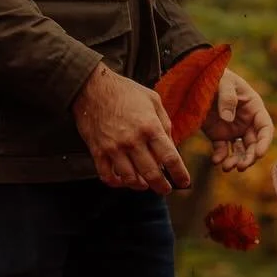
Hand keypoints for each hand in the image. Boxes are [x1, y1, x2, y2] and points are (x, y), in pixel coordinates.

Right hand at [72, 62, 191, 192]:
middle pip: (152, 174)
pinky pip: (107, 176)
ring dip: (140, 186)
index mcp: (150, 127)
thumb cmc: (125, 92)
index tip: (185, 182)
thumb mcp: (153, 100)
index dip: (180, 174)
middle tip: (166, 190)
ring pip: (130, 179)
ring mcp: (114, 148)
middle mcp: (133, 140)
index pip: (170, 158)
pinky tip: (123, 181)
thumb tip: (171, 145)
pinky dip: (117, 183)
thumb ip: (165, 124)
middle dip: (162, 186)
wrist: (92, 87)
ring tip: (145, 185)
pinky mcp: (98, 151)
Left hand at [203, 69, 274, 172]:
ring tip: (227, 167)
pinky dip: (220, 157)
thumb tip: (228, 119)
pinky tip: (216, 161)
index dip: (265, 142)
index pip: (266, 128)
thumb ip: (227, 97)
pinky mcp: (218, 135)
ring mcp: (233, 130)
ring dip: (236, 161)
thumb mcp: (223, 81)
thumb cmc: (216, 76)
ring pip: (240, 150)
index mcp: (254, 108)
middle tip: (241, 167)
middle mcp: (247, 122)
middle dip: (250, 157)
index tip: (258, 154)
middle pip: (254, 144)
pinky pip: (222, 150)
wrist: (196, 79)